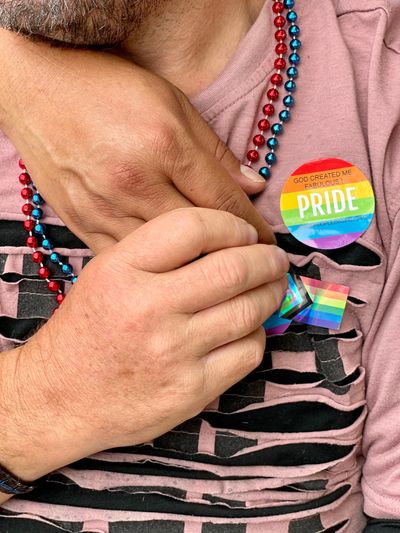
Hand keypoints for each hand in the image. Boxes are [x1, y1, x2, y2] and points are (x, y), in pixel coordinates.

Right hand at [0, 31, 273, 252]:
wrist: (38, 92)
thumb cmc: (106, 89)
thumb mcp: (171, 103)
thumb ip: (214, 150)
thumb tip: (252, 186)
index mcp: (163, 145)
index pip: (224, 203)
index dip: (255, 231)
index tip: (271, 248)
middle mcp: (134, 183)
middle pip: (200, 239)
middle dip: (236, 257)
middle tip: (258, 270)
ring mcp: (105, 209)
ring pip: (165, 260)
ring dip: (201, 271)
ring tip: (226, 280)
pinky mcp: (83, 225)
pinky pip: (131, 262)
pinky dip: (157, 272)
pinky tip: (176, 278)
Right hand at [1, 208, 287, 481]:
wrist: (61, 397)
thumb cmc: (87, 330)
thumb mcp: (106, 274)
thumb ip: (160, 252)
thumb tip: (229, 239)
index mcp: (121, 270)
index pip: (194, 227)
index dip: (231, 225)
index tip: (244, 233)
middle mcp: (147, 309)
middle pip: (233, 269)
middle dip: (267, 259)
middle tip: (274, 259)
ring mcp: (173, 352)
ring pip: (249, 310)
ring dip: (270, 294)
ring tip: (271, 287)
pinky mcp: (191, 390)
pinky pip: (248, 351)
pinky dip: (257, 332)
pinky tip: (248, 327)